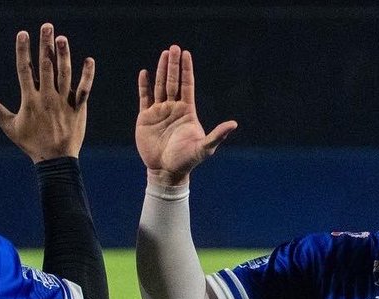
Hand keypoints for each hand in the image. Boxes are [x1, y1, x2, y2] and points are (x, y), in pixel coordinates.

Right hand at [0, 23, 95, 161]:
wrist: (56, 161)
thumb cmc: (31, 144)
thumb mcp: (10, 127)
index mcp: (30, 100)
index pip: (25, 70)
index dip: (23, 51)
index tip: (23, 34)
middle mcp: (47, 98)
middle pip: (46, 66)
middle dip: (46, 45)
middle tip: (47, 27)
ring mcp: (64, 102)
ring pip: (65, 74)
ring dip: (64, 55)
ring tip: (62, 38)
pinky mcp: (78, 108)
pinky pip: (84, 89)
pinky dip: (87, 75)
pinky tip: (89, 60)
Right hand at [136, 44, 236, 185]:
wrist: (166, 171)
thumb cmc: (187, 161)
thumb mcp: (204, 148)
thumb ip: (217, 135)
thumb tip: (234, 124)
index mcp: (187, 111)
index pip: (187, 86)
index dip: (186, 70)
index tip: (186, 54)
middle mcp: (173, 108)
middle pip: (173, 82)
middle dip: (173, 65)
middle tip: (173, 47)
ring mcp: (159, 112)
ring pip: (160, 86)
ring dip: (161, 70)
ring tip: (163, 54)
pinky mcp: (146, 118)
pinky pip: (144, 98)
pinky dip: (144, 85)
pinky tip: (144, 73)